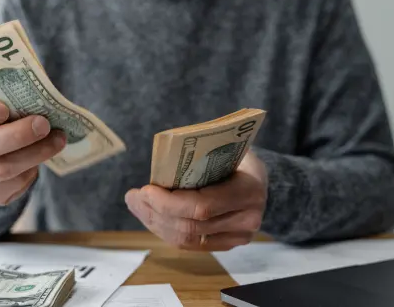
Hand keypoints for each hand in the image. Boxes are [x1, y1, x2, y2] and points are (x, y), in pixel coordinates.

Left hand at [125, 150, 267, 250]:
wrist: (260, 180)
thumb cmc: (237, 158)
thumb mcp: (225, 148)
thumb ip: (199, 155)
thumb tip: (160, 158)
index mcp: (248, 191)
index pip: (202, 206)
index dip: (168, 202)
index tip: (145, 189)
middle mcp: (246, 219)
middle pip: (190, 226)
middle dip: (154, 212)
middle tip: (132, 196)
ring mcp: (237, 237)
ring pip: (186, 239)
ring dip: (154, 222)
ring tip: (136, 205)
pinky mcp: (226, 245)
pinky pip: (189, 244)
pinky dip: (164, 230)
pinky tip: (150, 216)